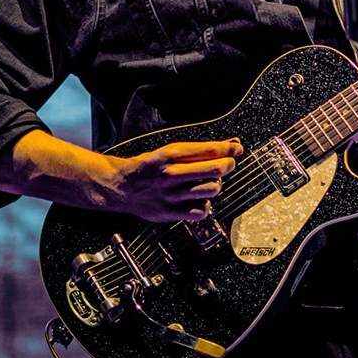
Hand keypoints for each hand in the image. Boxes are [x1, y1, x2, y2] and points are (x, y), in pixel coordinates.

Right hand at [100, 138, 242, 223]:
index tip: (237, 149)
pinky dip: (204, 206)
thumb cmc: (148, 168)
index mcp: (171, 154)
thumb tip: (229, 144)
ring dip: (215, 185)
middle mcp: (172, 173)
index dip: (230, 149)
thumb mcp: (170, 151)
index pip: (210, 150)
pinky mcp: (170, 212)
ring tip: (209, 182)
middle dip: (228, 164)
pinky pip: (202, 211)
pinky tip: (198, 199)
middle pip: (216, 169)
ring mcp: (172, 194)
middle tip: (228, 163)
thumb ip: (199, 149)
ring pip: (212, 189)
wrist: (121, 187)